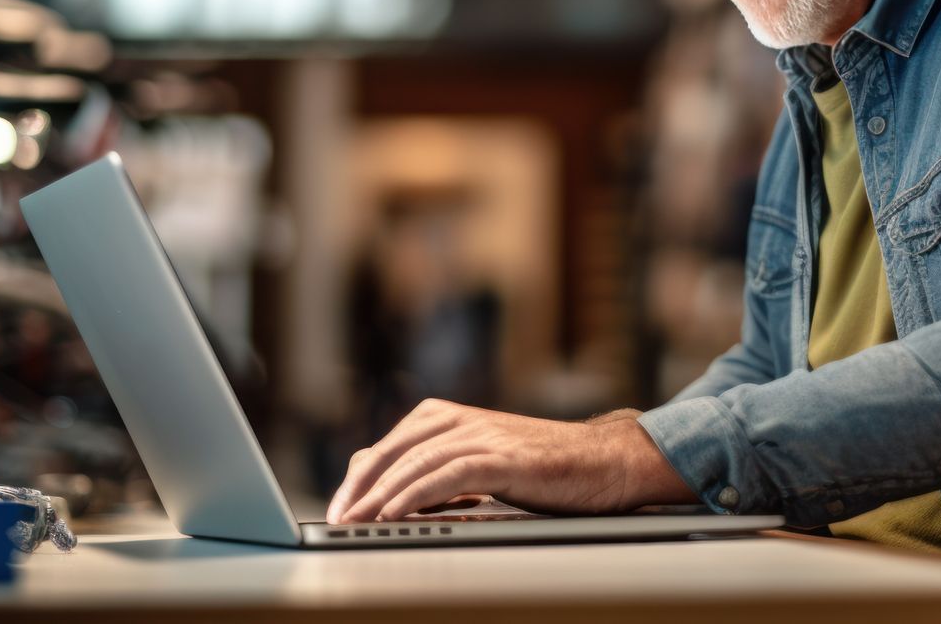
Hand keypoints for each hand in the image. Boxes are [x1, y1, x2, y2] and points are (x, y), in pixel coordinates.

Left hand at [325, 399, 696, 523]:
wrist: (604, 462)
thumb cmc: (546, 469)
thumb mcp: (484, 465)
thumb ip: (443, 472)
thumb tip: (392, 498)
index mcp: (452, 417)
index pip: (389, 445)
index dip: (358, 477)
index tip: (338, 509)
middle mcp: (463, 420)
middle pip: (392, 450)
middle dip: (358, 487)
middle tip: (336, 520)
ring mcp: (484, 435)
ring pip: (414, 461)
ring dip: (378, 495)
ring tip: (355, 522)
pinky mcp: (503, 457)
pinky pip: (447, 474)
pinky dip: (414, 494)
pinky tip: (394, 513)